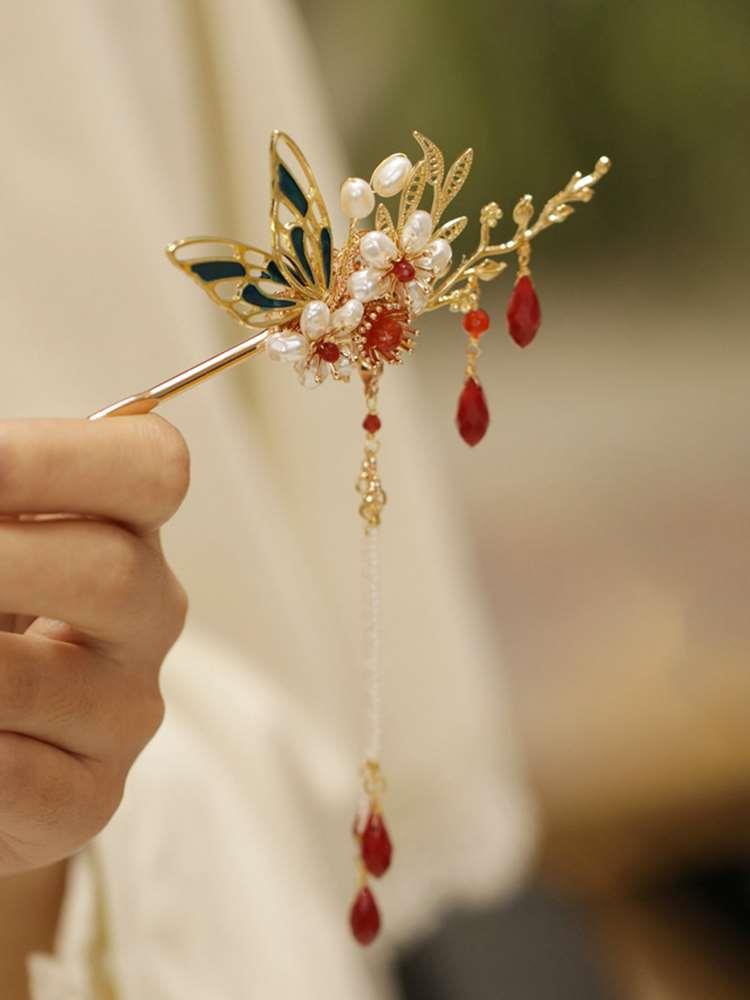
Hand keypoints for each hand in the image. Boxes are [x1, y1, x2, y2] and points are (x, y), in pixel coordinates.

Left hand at [0, 415, 188, 874]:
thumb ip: (2, 509)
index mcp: (127, 528)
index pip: (151, 469)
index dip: (56, 458)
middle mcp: (147, 615)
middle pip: (112, 570)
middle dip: (1, 564)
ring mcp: (128, 710)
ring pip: (35, 683)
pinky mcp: (92, 798)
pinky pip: (13, 776)